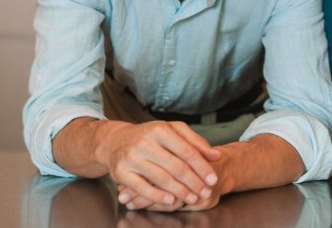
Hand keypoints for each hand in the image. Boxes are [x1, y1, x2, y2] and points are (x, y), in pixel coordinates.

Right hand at [98, 120, 221, 208]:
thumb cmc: (150, 136)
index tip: (213, 179)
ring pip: (161, 178)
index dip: (202, 167)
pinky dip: (157, 196)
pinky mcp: (121, 172)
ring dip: (180, 191)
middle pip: (176, 166)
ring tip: (193, 198)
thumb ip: (195, 142)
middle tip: (205, 192)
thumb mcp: (173, 131)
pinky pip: (142, 188)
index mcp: (161, 130)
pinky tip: (171, 201)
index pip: (187, 151)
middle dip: (194, 182)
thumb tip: (216, 155)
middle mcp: (145, 142)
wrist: (115, 141)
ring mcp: (132, 158)